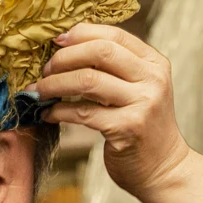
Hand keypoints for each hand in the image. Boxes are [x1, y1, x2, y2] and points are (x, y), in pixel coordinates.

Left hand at [37, 23, 190, 197]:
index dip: (81, 33)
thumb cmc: (141, 125)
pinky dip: (59, 111)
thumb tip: (67, 46)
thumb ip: (115, 67)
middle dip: (65, 57)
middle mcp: (152, 80)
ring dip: (55, 84)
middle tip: (45, 69)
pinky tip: (48, 113)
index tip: (56, 41)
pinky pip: (83, 112)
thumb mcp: (139, 88)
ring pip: (87, 80)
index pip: (114, 35)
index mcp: (154, 63)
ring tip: (39, 91)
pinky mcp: (127, 129)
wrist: (163, 168)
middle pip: (100, 52)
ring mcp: (142, 104)